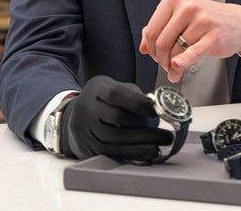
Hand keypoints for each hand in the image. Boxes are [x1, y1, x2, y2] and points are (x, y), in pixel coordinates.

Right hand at [59, 75, 173, 161]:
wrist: (74, 117)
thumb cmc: (104, 101)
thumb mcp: (114, 88)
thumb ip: (134, 95)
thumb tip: (158, 107)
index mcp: (96, 90)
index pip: (116, 94)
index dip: (137, 103)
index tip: (156, 112)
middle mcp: (87, 109)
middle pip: (118, 118)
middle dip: (145, 127)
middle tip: (166, 133)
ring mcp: (85, 130)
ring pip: (116, 139)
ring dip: (144, 143)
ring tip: (162, 143)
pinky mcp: (88, 148)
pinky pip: (113, 153)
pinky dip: (134, 154)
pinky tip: (150, 152)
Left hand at [139, 0, 240, 82]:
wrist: (238, 22)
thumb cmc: (208, 20)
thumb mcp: (181, 17)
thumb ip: (160, 28)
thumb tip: (143, 47)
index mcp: (174, 0)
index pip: (151, 30)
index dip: (151, 49)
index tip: (156, 56)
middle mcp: (187, 7)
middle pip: (160, 42)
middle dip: (160, 60)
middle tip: (166, 66)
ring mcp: (201, 20)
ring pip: (175, 50)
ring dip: (172, 66)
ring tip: (176, 69)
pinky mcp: (213, 35)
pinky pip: (193, 52)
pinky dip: (183, 61)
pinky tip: (177, 67)